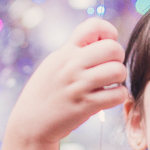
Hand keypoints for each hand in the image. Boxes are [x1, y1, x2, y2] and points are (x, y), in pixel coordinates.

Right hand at [5, 18, 127, 145]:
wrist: (30, 123)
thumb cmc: (45, 92)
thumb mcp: (54, 64)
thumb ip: (75, 50)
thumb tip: (102, 39)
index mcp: (65, 51)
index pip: (94, 26)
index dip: (108, 33)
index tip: (104, 45)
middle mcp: (72, 65)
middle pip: (114, 48)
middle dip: (118, 58)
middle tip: (109, 69)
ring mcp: (79, 85)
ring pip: (119, 71)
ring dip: (119, 79)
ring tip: (109, 84)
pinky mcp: (86, 105)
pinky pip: (118, 94)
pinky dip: (118, 96)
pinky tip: (107, 98)